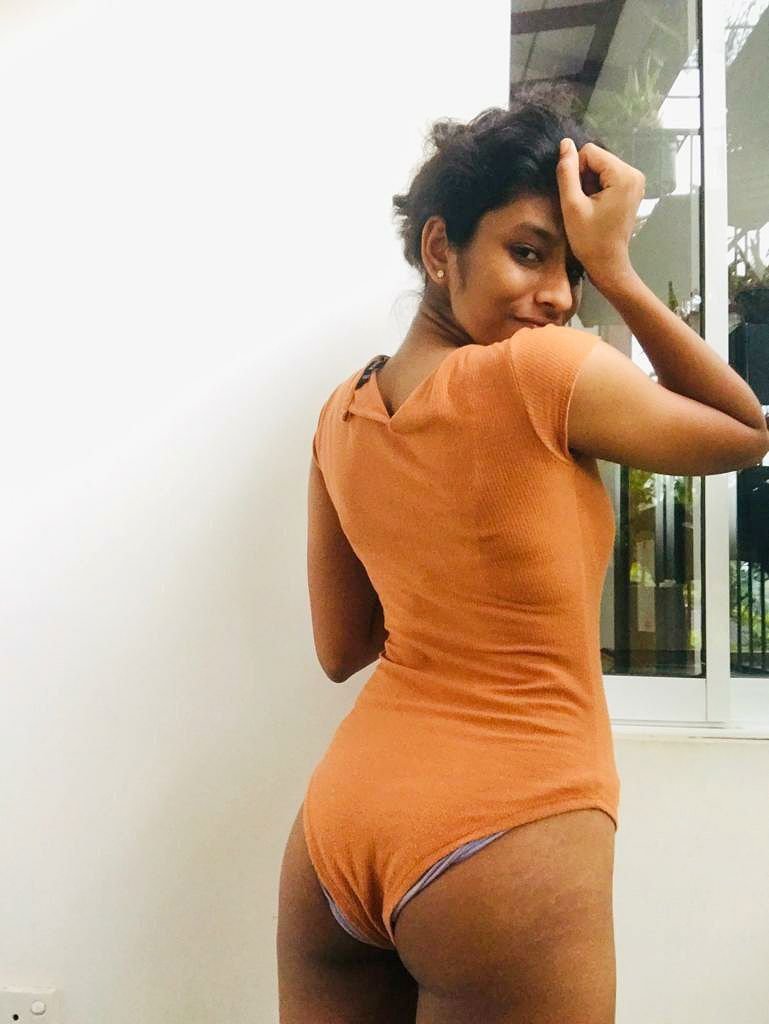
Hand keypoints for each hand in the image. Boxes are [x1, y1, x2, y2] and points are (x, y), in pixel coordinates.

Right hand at [555, 139, 644, 284]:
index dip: (576, 172)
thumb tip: (565, 144)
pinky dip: (598, 189)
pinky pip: (608, 176)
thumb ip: (566, 172)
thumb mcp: (572, 205)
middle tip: (584, 205)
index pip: (589, 152)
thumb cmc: (589, 240)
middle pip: (597, 158)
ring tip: (591, 207)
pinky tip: (597, 207)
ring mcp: (635, 181)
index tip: (578, 197)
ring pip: (600, 167)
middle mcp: (635, 174)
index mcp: (624, 175)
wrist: (608, 263)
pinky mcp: (632, 188)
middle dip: (585, 178)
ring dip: (590, 184)